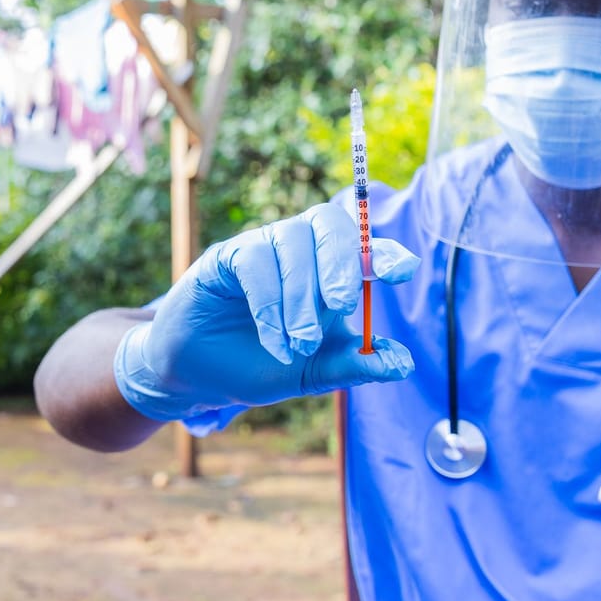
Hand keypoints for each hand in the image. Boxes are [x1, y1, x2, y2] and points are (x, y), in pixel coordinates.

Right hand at [115, 199, 417, 422]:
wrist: (199, 377)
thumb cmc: (259, 363)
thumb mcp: (313, 371)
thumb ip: (354, 365)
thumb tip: (402, 363)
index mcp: (328, 269)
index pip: (361, 245)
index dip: (382, 251)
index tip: (401, 270)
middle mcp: (298, 248)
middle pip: (329, 223)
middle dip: (342, 261)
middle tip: (344, 305)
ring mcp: (261, 247)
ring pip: (291, 244)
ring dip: (300, 296)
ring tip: (300, 344)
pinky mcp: (225, 256)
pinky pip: (254, 262)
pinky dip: (269, 303)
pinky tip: (273, 339)